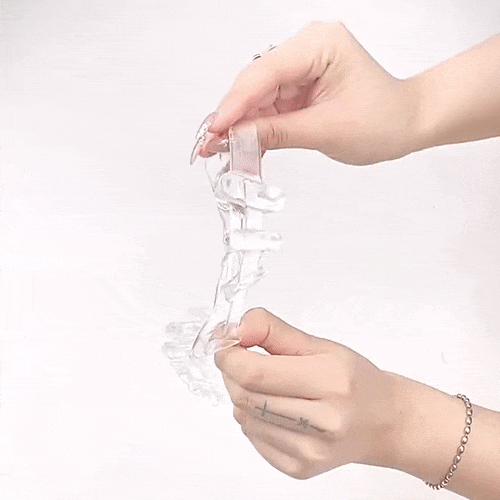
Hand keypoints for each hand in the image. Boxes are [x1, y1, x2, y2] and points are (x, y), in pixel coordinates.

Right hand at [200, 21, 420, 165]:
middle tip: (212, 143)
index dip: (237, 104)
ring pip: (257, 96)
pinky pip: (268, 107)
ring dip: (241, 124)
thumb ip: (278, 133)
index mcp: (321, 45)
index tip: (216, 129)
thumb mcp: (328, 130)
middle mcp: (308, 50)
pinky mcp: (298, 88)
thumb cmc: (384, 119)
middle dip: (234, 115)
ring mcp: (301, 68)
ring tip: (223, 149)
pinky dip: (255, 127)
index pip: (266, 72)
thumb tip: (236, 138)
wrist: (406, 123)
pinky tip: (241, 143)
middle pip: (256, 82)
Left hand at [214, 308, 396, 478]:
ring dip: (243, 395)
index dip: (230, 357)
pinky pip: (253, 437)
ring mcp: (310, 451)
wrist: (383, 421)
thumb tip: (236, 329)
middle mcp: (322, 423)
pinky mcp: (300, 469)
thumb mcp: (319, 344)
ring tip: (268, 384)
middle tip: (244, 359)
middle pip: (245, 396)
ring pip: (244, 417)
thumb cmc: (354, 379)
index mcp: (330, 381)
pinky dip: (253, 418)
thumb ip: (273, 331)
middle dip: (233, 373)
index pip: (255, 373)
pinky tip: (276, 408)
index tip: (227, 345)